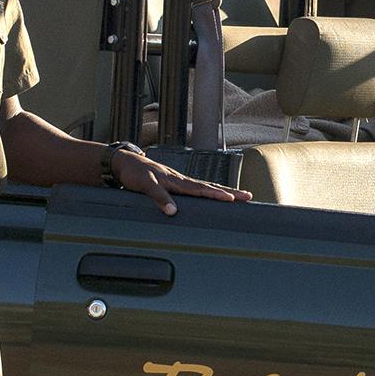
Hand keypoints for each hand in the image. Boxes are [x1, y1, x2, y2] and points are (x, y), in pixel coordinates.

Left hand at [109, 141, 248, 215]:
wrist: (126, 163)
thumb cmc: (135, 174)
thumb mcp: (145, 186)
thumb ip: (159, 198)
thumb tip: (173, 211)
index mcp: (177, 181)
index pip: (201, 189)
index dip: (217, 194)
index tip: (232, 198)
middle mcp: (182, 180)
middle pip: (210, 186)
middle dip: (230, 192)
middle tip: (248, 196)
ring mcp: (180, 181)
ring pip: (206, 186)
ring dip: (222, 191)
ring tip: (238, 196)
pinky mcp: (176, 184)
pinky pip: (197, 188)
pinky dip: (209, 191)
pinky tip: (214, 194)